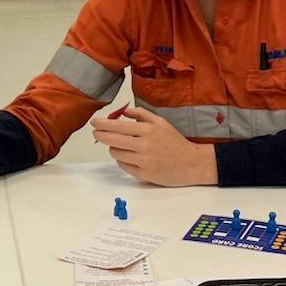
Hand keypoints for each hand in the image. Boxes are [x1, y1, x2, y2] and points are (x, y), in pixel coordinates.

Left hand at [90, 106, 216, 186]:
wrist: (191, 163)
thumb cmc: (175, 141)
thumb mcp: (161, 122)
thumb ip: (141, 114)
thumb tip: (124, 111)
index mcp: (148, 130)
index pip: (118, 126)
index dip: (103, 124)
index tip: (94, 123)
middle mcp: (144, 145)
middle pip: (112, 140)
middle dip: (100, 136)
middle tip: (96, 133)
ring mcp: (143, 161)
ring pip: (116, 154)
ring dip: (113, 148)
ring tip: (119, 145)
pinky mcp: (143, 174)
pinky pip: (123, 166)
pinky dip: (122, 160)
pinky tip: (128, 156)